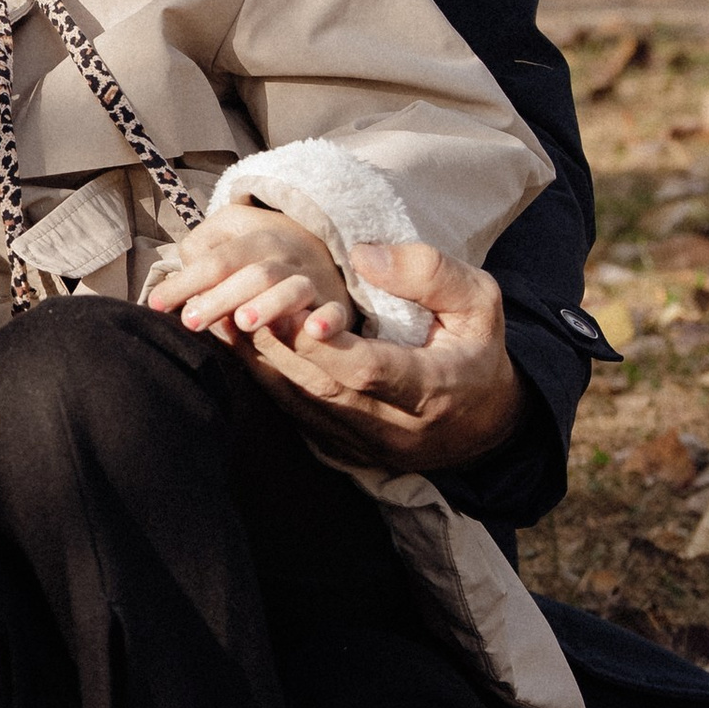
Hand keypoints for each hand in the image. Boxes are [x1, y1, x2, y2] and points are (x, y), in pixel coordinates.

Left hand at [145, 203, 351, 349]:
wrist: (328, 249)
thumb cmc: (263, 247)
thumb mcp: (233, 229)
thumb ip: (204, 244)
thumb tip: (188, 273)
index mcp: (257, 239)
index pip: (217, 260)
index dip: (185, 281)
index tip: (156, 304)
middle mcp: (285, 258)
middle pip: (252, 275)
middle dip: (220, 298)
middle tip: (191, 321)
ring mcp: (312, 281)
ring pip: (291, 289)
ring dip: (268, 304)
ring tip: (243, 322)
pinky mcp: (335, 304)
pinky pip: (337, 312)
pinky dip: (329, 321)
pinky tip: (314, 331)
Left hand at [231, 239, 529, 473]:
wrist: (484, 421)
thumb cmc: (476, 348)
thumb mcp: (479, 302)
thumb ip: (430, 274)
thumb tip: (363, 256)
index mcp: (433, 389)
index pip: (373, 371)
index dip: (330, 345)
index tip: (296, 310)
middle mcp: (394, 427)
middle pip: (323, 389)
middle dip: (279, 345)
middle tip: (240, 303)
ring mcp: (365, 445)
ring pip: (301, 406)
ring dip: (260, 361)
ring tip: (224, 316)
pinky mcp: (343, 451)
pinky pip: (294, 417)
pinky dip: (265, 378)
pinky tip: (236, 345)